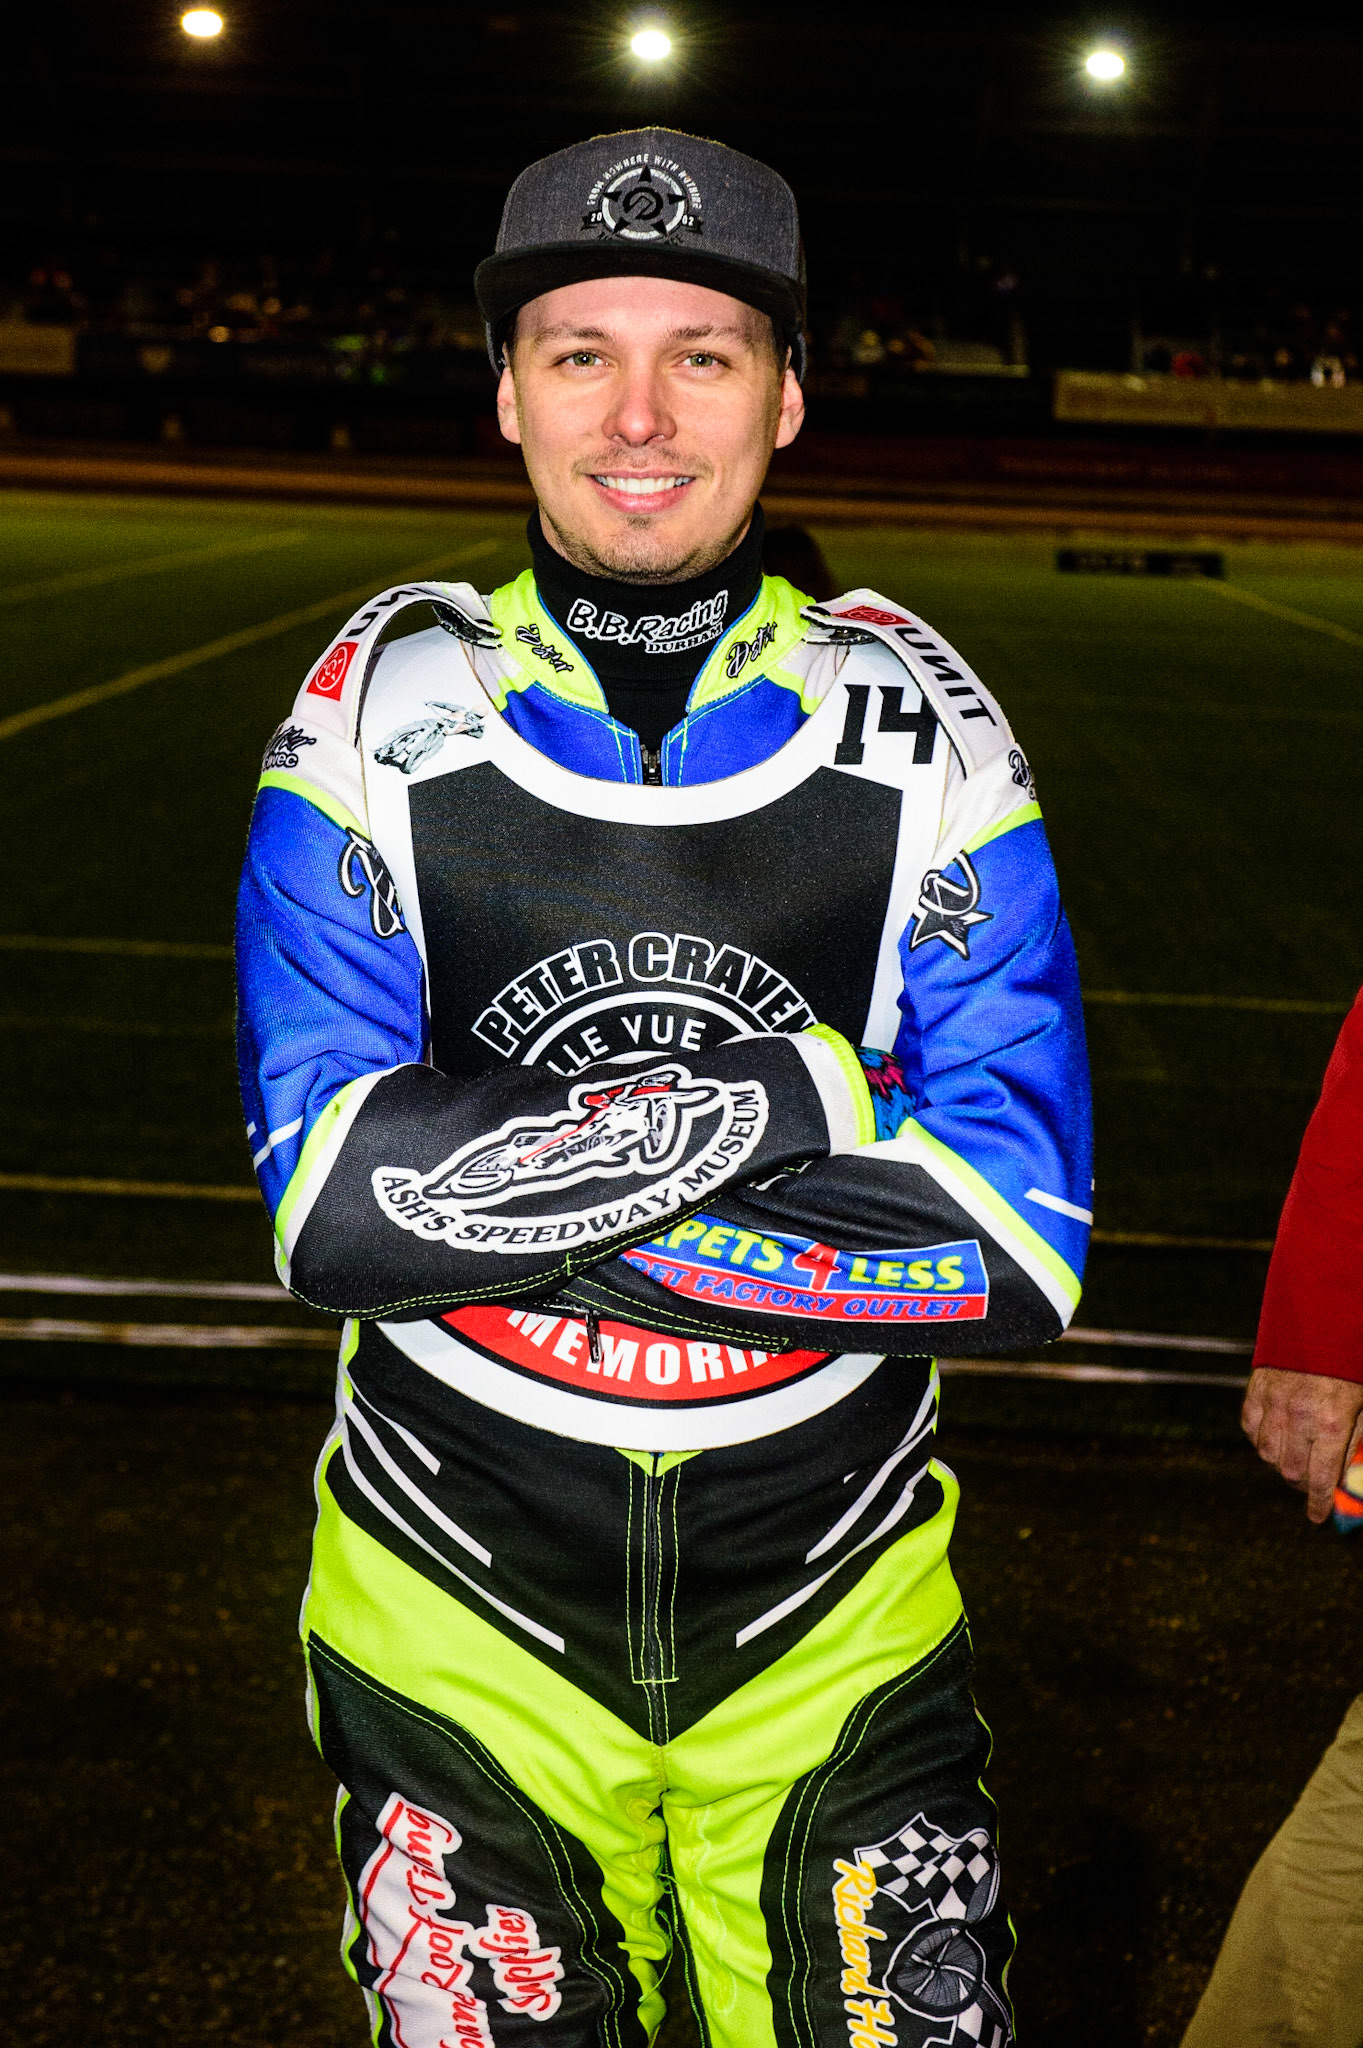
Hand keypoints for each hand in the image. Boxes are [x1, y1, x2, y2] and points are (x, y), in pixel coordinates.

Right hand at [1242, 1367, 1362, 1522]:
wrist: (1322, 1320)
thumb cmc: (1350, 1367)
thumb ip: (1355, 1443)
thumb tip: (1349, 1478)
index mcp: (1331, 1424)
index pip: (1320, 1479)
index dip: (1318, 1503)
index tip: (1317, 1518)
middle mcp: (1298, 1418)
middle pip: (1290, 1471)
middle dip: (1301, 1483)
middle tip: (1309, 1482)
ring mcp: (1273, 1404)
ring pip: (1267, 1454)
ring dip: (1281, 1462)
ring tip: (1293, 1457)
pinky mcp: (1255, 1391)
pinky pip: (1250, 1428)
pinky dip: (1260, 1438)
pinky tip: (1274, 1435)